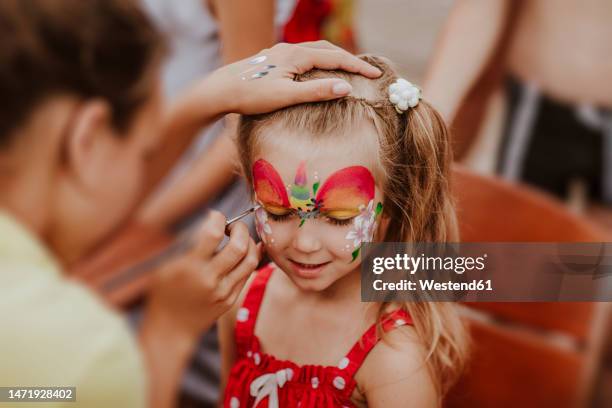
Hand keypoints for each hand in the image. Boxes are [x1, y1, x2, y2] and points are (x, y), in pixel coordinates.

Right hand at [145, 211, 259, 338]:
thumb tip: (208, 220)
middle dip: (240, 228)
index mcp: (189, 267)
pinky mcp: (231, 298)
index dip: (218, 218)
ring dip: (249, 241)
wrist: (171, 329)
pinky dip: (252, 256)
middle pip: (239, 246)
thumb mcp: (165, 265)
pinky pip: (248, 273)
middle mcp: (209, 279)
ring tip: (240, 236)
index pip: (212, 234)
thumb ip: (186, 244)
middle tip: (232, 225)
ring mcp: (223, 291)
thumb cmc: (163, 292)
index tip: (215, 215)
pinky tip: (248, 248)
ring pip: (250, 259)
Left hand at [193, 41, 382, 115]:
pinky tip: (315, 73)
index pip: (335, 58)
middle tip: (366, 71)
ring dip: (333, 59)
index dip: (357, 66)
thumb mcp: (285, 97)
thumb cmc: (250, 96)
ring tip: (346, 71)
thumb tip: (346, 87)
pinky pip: (302, 57)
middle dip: (348, 59)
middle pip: (326, 49)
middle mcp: (288, 49)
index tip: (376, 75)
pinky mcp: (271, 62)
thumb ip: (316, 91)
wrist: (219, 92)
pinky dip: (317, 62)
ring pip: (313, 51)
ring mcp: (278, 54)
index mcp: (295, 55)